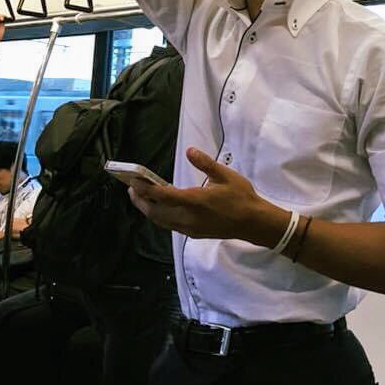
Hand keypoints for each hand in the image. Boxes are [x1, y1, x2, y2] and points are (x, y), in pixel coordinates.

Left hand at [128, 148, 282, 243]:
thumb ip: (205, 164)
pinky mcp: (192, 233)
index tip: (133, 181)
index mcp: (195, 201)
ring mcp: (189, 227)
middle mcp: (188, 217)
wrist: (253, 223)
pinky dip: (159, 216)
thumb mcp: (226, 176)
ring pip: (160, 220)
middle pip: (155, 211)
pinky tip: (159, 207)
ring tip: (139, 197)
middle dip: (140, 200)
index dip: (144, 189)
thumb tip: (190, 151)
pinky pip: (169, 225)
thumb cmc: (241, 197)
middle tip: (131, 187)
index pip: (162, 196)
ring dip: (147, 209)